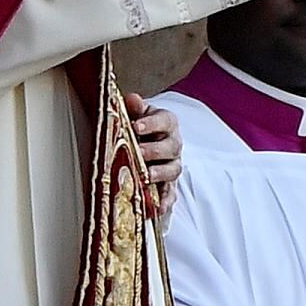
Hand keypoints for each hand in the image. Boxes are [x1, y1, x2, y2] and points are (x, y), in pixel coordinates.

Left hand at [129, 96, 181, 217]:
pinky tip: (157, 207)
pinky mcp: (169, 184)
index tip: (137, 126)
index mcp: (167, 123)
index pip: (166, 121)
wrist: (145, 143)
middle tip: (138, 153)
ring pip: (173, 169)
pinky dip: (165, 200)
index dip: (153, 123)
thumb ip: (134, 108)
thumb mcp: (136, 114)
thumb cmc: (139, 128)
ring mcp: (172, 165)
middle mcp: (174, 144)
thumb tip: (131, 98)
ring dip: (160, 173)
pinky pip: (170, 193)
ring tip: (146, 177)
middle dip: (155, 150)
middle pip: (172, 147)